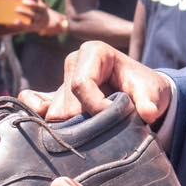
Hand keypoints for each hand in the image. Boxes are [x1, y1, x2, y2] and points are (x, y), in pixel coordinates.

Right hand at [18, 39, 173, 124]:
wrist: (140, 95)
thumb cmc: (145, 87)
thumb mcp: (152, 91)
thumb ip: (149, 101)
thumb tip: (148, 113)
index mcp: (93, 53)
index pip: (81, 83)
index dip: (96, 105)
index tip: (115, 117)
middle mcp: (73, 64)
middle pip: (67, 103)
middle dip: (87, 121)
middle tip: (108, 128)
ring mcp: (61, 81)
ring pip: (55, 114)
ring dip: (73, 129)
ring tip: (95, 132)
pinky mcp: (54, 97)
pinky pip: (32, 100)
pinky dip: (34, 110)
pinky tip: (40, 121)